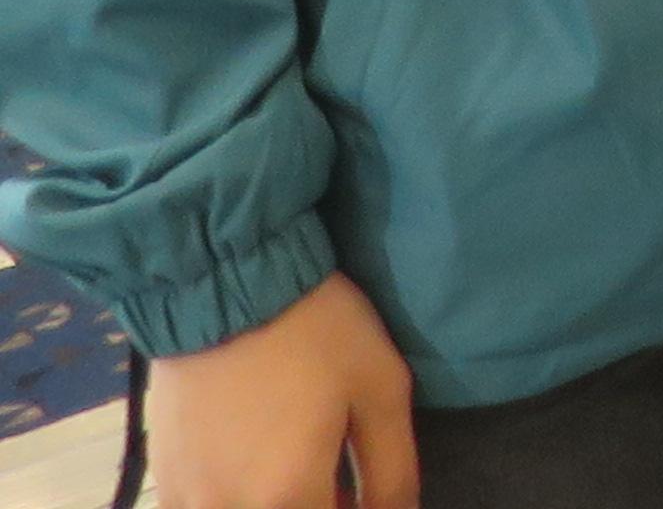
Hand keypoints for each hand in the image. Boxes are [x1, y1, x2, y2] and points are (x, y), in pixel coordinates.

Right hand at [145, 269, 414, 508]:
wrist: (224, 284)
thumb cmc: (317, 332)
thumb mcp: (381, 390)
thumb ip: (392, 471)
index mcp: (288, 497)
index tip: (363, 490)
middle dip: (315, 503)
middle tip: (336, 476)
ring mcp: (188, 497)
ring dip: (275, 500)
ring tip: (295, 462)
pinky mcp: (162, 474)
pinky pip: (203, 507)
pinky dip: (233, 496)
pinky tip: (253, 461)